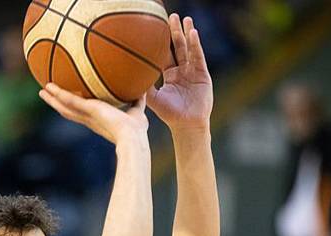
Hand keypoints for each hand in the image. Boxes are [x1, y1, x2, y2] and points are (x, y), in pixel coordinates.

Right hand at [39, 83, 147, 144]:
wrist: (133, 137)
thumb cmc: (137, 130)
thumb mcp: (138, 110)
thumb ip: (138, 100)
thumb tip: (144, 88)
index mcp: (99, 120)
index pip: (82, 113)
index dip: (74, 107)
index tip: (68, 101)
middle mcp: (90, 119)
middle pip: (69, 111)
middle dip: (58, 103)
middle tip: (46, 95)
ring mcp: (87, 116)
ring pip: (65, 107)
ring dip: (53, 99)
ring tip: (42, 91)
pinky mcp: (88, 111)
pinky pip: (70, 101)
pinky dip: (59, 94)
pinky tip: (50, 87)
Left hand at [147, 15, 212, 132]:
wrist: (186, 124)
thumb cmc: (169, 114)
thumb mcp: (153, 98)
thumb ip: (143, 86)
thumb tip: (128, 76)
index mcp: (170, 75)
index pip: (165, 54)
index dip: (161, 42)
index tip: (156, 28)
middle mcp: (182, 71)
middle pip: (177, 47)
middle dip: (174, 32)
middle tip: (170, 16)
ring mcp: (193, 72)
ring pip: (189, 48)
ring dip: (187, 33)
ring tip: (185, 19)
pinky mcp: (203, 74)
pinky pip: (198, 56)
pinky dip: (196, 45)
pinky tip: (193, 33)